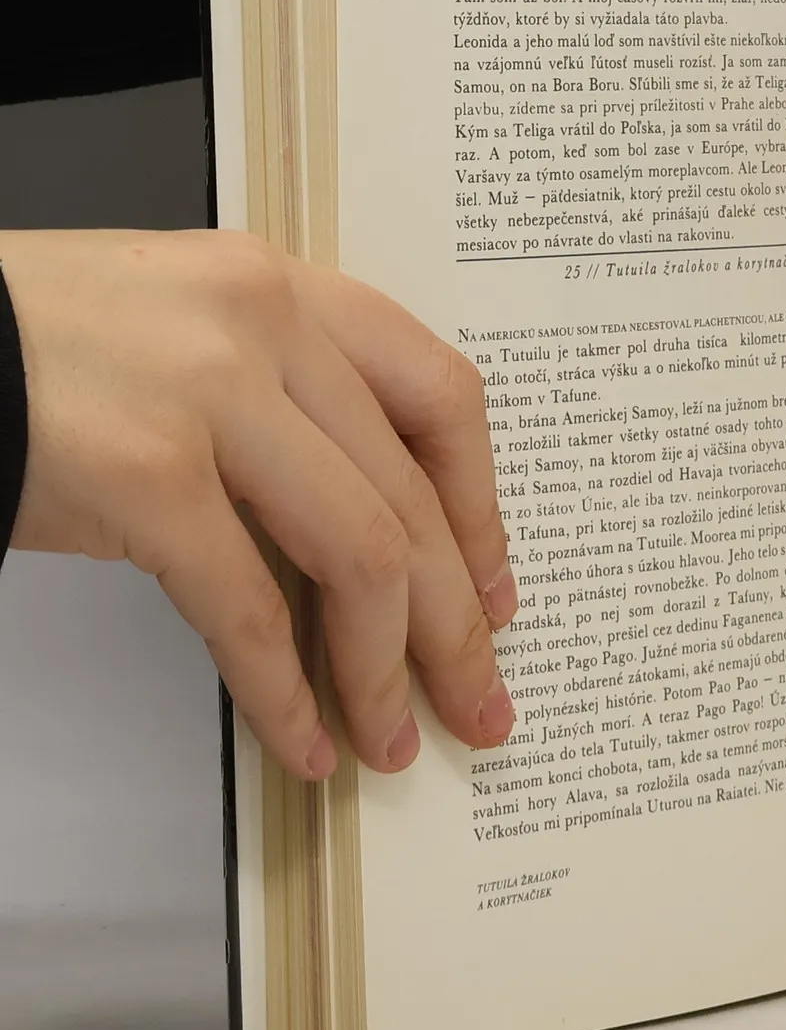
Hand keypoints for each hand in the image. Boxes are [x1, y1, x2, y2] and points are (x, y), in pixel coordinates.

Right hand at [0, 229, 516, 779]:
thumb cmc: (21, 345)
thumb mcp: (182, 334)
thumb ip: (281, 404)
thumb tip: (366, 537)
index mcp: (282, 289)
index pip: (439, 398)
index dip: (481, 510)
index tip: (494, 590)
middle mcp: (263, 326)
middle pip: (412, 497)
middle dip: (455, 623)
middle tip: (479, 697)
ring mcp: (209, 396)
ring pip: (361, 555)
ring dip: (384, 670)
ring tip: (396, 738)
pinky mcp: (144, 474)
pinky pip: (247, 610)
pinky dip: (284, 693)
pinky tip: (301, 740)